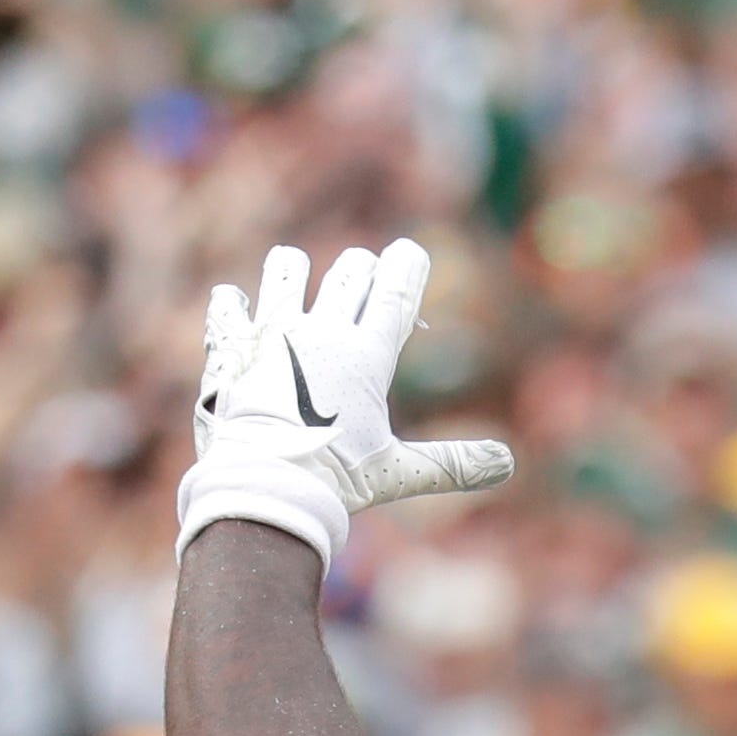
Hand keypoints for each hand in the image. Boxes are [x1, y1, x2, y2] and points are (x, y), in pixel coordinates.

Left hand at [179, 240, 512, 565]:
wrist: (262, 485)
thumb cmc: (334, 479)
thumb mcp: (398, 472)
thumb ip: (452, 464)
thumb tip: (507, 464)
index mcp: (367, 358)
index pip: (395, 294)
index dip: (407, 266)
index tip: (410, 250)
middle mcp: (322, 333)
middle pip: (349, 273)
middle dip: (361, 267)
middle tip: (363, 270)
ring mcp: (273, 333)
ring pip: (286, 268)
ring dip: (294, 269)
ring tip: (296, 273)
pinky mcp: (232, 346)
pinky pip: (229, 305)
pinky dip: (234, 304)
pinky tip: (237, 308)